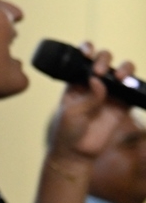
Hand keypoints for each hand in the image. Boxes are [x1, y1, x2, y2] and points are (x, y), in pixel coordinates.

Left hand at [48, 42, 134, 162]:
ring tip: (119, 77)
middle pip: (104, 59)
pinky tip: (130, 84)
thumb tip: (97, 80)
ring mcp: (110, 93)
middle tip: (99, 71)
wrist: (78, 153)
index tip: (87, 54)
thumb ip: (87, 96)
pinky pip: (133, 90)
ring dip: (123, 67)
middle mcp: (94, 83)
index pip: (82, 59)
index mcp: (75, 81)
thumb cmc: (68, 131)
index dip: (87, 50)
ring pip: (122, 71)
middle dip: (104, 58)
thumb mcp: (72, 112)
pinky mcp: (122, 104)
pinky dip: (135, 83)